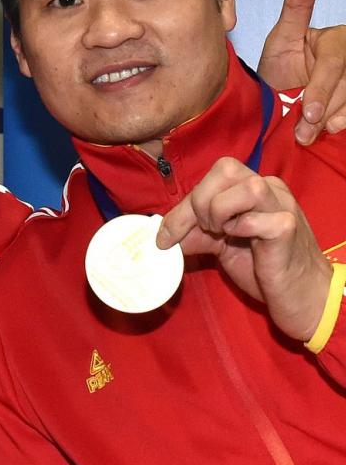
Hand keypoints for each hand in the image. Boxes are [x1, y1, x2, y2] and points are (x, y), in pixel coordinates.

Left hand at [157, 158, 330, 340]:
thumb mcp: (222, 245)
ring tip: (224, 234)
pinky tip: (247, 244)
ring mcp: (282, 206)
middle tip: (205, 230)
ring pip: (247, 186)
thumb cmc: (264, 268)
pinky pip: (259, 219)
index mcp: (253, 187)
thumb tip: (162, 233)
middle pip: (226, 168)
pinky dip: (241, 230)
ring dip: (221, 211)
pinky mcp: (288, 228)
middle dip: (201, 201)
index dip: (184, 204)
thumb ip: (196, 233)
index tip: (166, 235)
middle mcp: (270, 188)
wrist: (302, 297)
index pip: (212, 176)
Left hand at [257, 0, 345, 144]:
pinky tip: (329, 131)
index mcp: (338, 40)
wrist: (276, 101)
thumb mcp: (282, 38)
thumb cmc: (279, 68)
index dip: (323, 88)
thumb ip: (295, 5)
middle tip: (301, 132)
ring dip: (334, 121)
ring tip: (307, 136)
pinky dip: (344, 124)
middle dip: (324, 110)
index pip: (336, 62)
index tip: (306, 111)